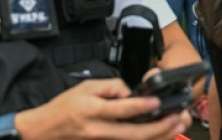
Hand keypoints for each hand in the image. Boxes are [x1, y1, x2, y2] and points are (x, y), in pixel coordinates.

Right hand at [15, 79, 187, 139]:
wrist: (44, 130)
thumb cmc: (64, 107)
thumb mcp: (84, 87)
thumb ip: (109, 87)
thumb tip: (129, 93)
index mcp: (93, 111)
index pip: (123, 109)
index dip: (142, 105)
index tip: (157, 101)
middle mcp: (98, 130)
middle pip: (134, 133)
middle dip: (159, 128)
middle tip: (176, 119)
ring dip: (156, 137)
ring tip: (174, 127)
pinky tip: (157, 135)